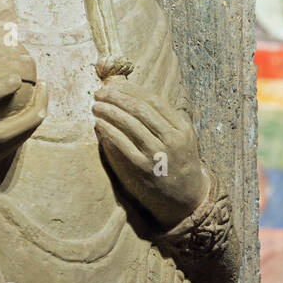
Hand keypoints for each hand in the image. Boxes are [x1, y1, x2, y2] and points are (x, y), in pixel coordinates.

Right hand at [0, 76, 44, 176]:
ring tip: (23, 96)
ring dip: (22, 117)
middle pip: (26, 131)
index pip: (31, 121)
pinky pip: (1, 138)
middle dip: (36, 109)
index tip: (43, 82)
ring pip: (15, 136)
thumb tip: (16, 80)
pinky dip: (8, 122)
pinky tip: (0, 107)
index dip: (41, 101)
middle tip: (38, 88)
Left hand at [92, 80, 209, 227]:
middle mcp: (171, 139)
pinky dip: (109, 131)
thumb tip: (135, 96)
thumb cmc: (180, 162)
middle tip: (99, 93)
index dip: (131, 90)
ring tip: (96, 106)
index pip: (154, 100)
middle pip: (140, 110)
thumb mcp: (183, 137)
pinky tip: (99, 124)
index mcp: (182, 127)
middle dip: (116, 98)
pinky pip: (122, 145)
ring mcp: (157, 155)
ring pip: (130, 125)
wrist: (187, 198)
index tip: (115, 85)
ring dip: (109, 112)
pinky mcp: (143, 169)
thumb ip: (167, 118)